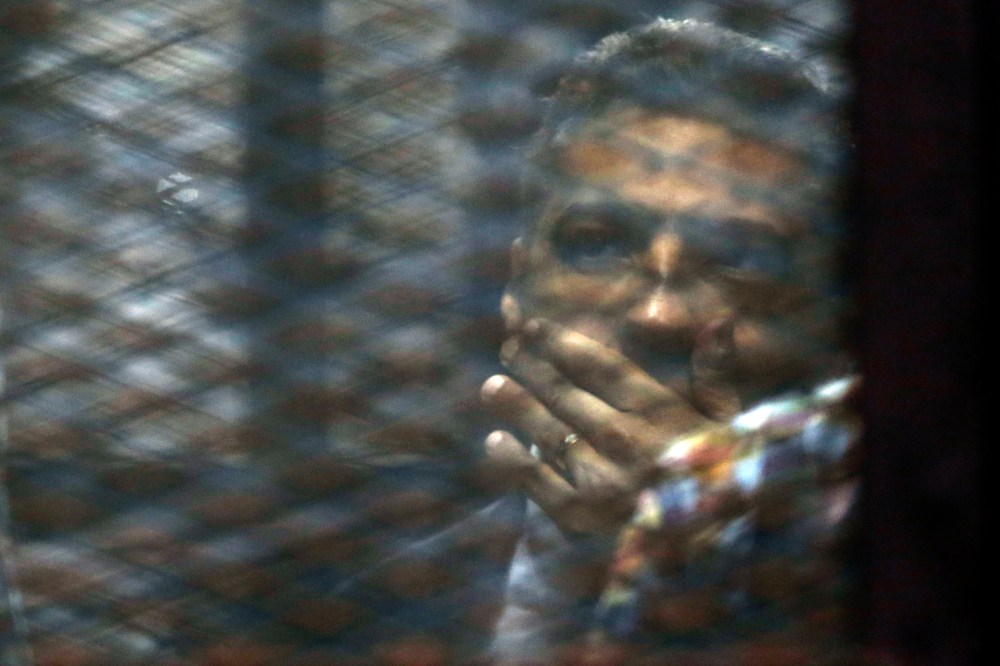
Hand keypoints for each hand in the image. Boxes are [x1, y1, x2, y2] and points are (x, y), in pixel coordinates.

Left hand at [480, 318, 720, 534]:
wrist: (719, 555)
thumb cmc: (724, 481)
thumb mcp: (730, 425)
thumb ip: (715, 373)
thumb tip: (720, 320)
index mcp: (658, 412)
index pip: (599, 365)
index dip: (560, 341)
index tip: (532, 326)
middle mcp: (625, 440)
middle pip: (564, 394)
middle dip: (531, 369)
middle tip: (506, 351)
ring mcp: (600, 479)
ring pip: (547, 433)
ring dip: (516, 407)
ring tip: (492, 388)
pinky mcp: (582, 518)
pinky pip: (537, 481)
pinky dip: (513, 460)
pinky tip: (495, 440)